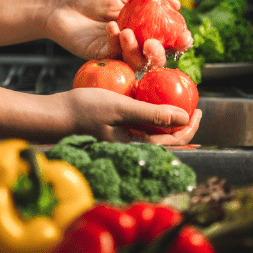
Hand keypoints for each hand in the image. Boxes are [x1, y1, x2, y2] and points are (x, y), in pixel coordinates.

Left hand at [47, 0, 192, 70]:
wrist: (64, 2)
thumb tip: (176, 5)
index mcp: (145, 26)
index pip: (168, 38)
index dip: (179, 41)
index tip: (184, 38)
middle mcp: (135, 42)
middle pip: (156, 57)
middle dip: (159, 54)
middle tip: (152, 44)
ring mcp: (119, 52)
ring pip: (137, 61)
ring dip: (135, 49)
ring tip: (127, 32)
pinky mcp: (103, 57)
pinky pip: (116, 56)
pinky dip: (115, 42)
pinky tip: (110, 27)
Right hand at [55, 88, 201, 145]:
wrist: (53, 116)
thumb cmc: (83, 110)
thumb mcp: (120, 107)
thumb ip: (151, 114)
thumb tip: (184, 119)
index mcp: (136, 146)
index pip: (173, 142)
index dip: (190, 128)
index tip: (198, 111)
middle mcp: (132, 147)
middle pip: (167, 141)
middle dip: (183, 126)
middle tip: (194, 108)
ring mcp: (123, 141)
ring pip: (154, 135)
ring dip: (168, 122)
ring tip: (177, 106)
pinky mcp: (115, 133)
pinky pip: (140, 128)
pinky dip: (152, 118)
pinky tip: (152, 105)